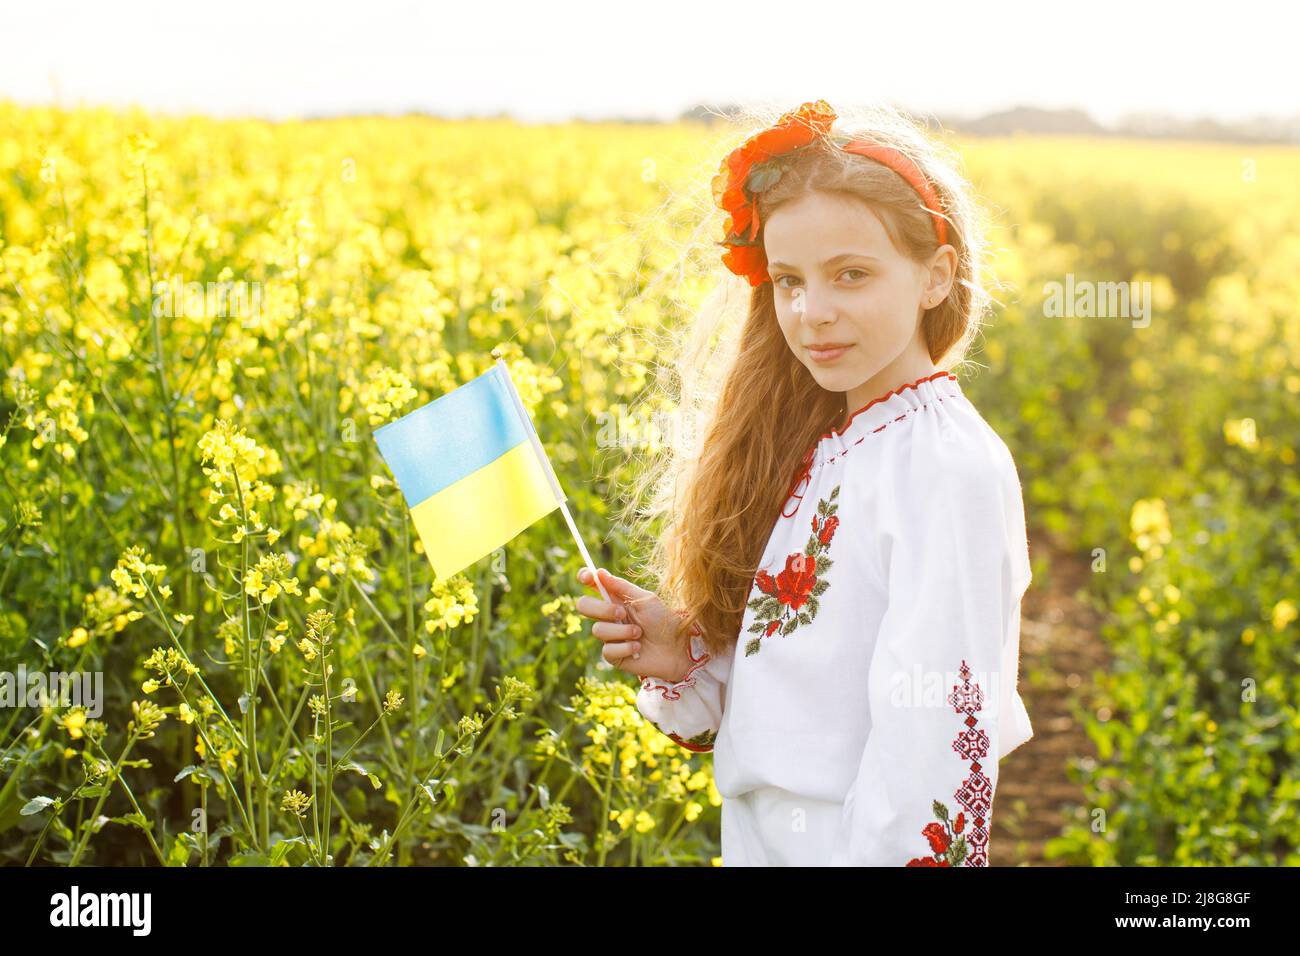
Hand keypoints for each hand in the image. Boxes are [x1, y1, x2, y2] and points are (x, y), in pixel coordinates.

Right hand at [575, 567, 694, 681]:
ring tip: (639, 633)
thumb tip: (599, 572)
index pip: (593, 585)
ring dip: (621, 631)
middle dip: (601, 609)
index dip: (585, 578)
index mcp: (616, 599)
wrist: (678, 648)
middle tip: (621, 613)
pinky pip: (607, 650)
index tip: (587, 577)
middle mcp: (610, 616)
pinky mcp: (614, 656)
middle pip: (584, 606)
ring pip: (597, 630)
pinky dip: (625, 647)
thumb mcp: (645, 599)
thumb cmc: (664, 621)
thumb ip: (621, 587)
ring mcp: (610, 636)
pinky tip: (638, 649)